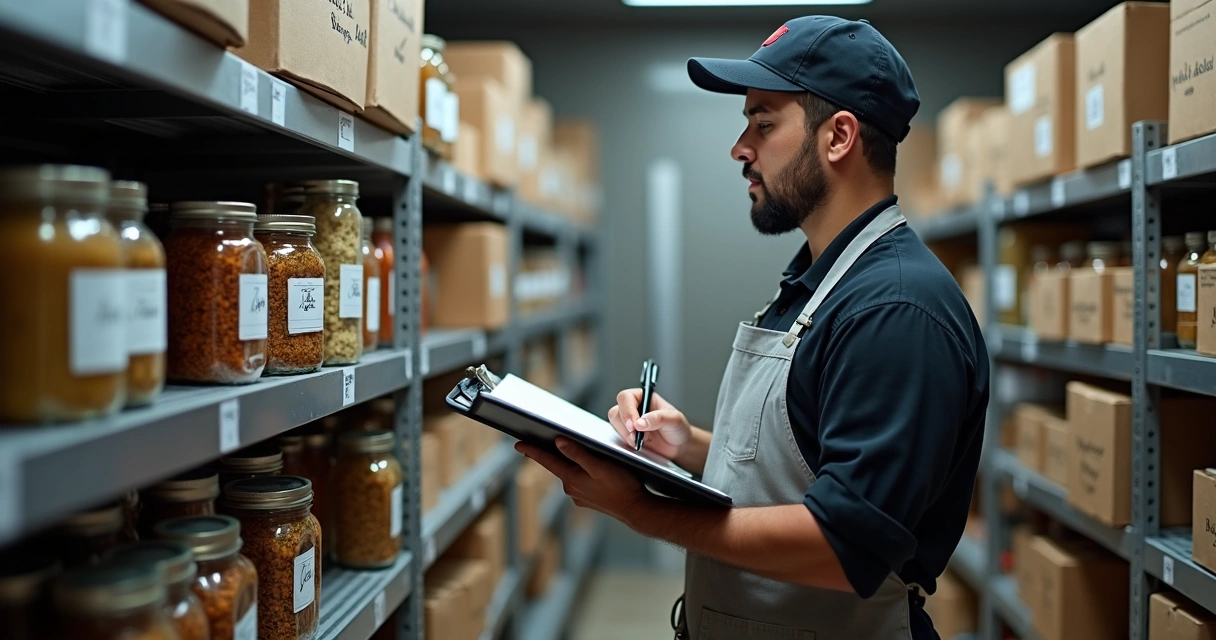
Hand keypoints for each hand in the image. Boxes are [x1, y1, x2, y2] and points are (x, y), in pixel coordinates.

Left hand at [515, 438, 650, 524]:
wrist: (636, 509)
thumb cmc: (622, 485)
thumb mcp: (600, 465)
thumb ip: (578, 454)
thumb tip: (558, 442)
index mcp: (571, 478)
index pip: (547, 461)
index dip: (532, 451)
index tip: (517, 444)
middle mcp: (571, 489)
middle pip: (557, 466)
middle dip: (550, 454)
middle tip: (541, 439)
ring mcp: (579, 496)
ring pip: (569, 473)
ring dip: (568, 463)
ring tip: (570, 449)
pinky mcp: (588, 499)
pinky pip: (579, 481)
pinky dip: (580, 472)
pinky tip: (589, 467)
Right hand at [608, 388, 690, 459]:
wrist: (679, 446)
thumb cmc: (678, 428)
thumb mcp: (674, 419)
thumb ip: (659, 418)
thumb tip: (639, 422)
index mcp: (643, 397)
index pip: (626, 398)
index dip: (627, 410)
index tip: (634, 424)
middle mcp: (633, 408)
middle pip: (616, 412)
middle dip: (626, 426)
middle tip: (638, 435)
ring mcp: (628, 423)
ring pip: (616, 426)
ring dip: (628, 435)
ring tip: (645, 439)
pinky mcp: (627, 436)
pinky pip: (619, 438)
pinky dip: (628, 443)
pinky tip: (642, 444)